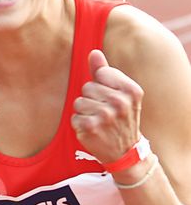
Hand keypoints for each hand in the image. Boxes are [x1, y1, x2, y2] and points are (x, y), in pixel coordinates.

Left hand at [71, 49, 143, 164]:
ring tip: (99, 122)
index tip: (112, 97)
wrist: (125, 152)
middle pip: (88, 87)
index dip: (102, 85)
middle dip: (92, 99)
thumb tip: (93, 52)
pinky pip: (74, 116)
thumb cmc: (121, 118)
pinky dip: (80, 124)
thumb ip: (105, 72)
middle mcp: (120, 103)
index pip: (101, 73)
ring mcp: (105, 116)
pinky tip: (93, 130)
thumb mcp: (121, 94)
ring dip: (85, 112)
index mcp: (131, 90)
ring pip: (79, 101)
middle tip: (106, 113)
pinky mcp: (90, 127)